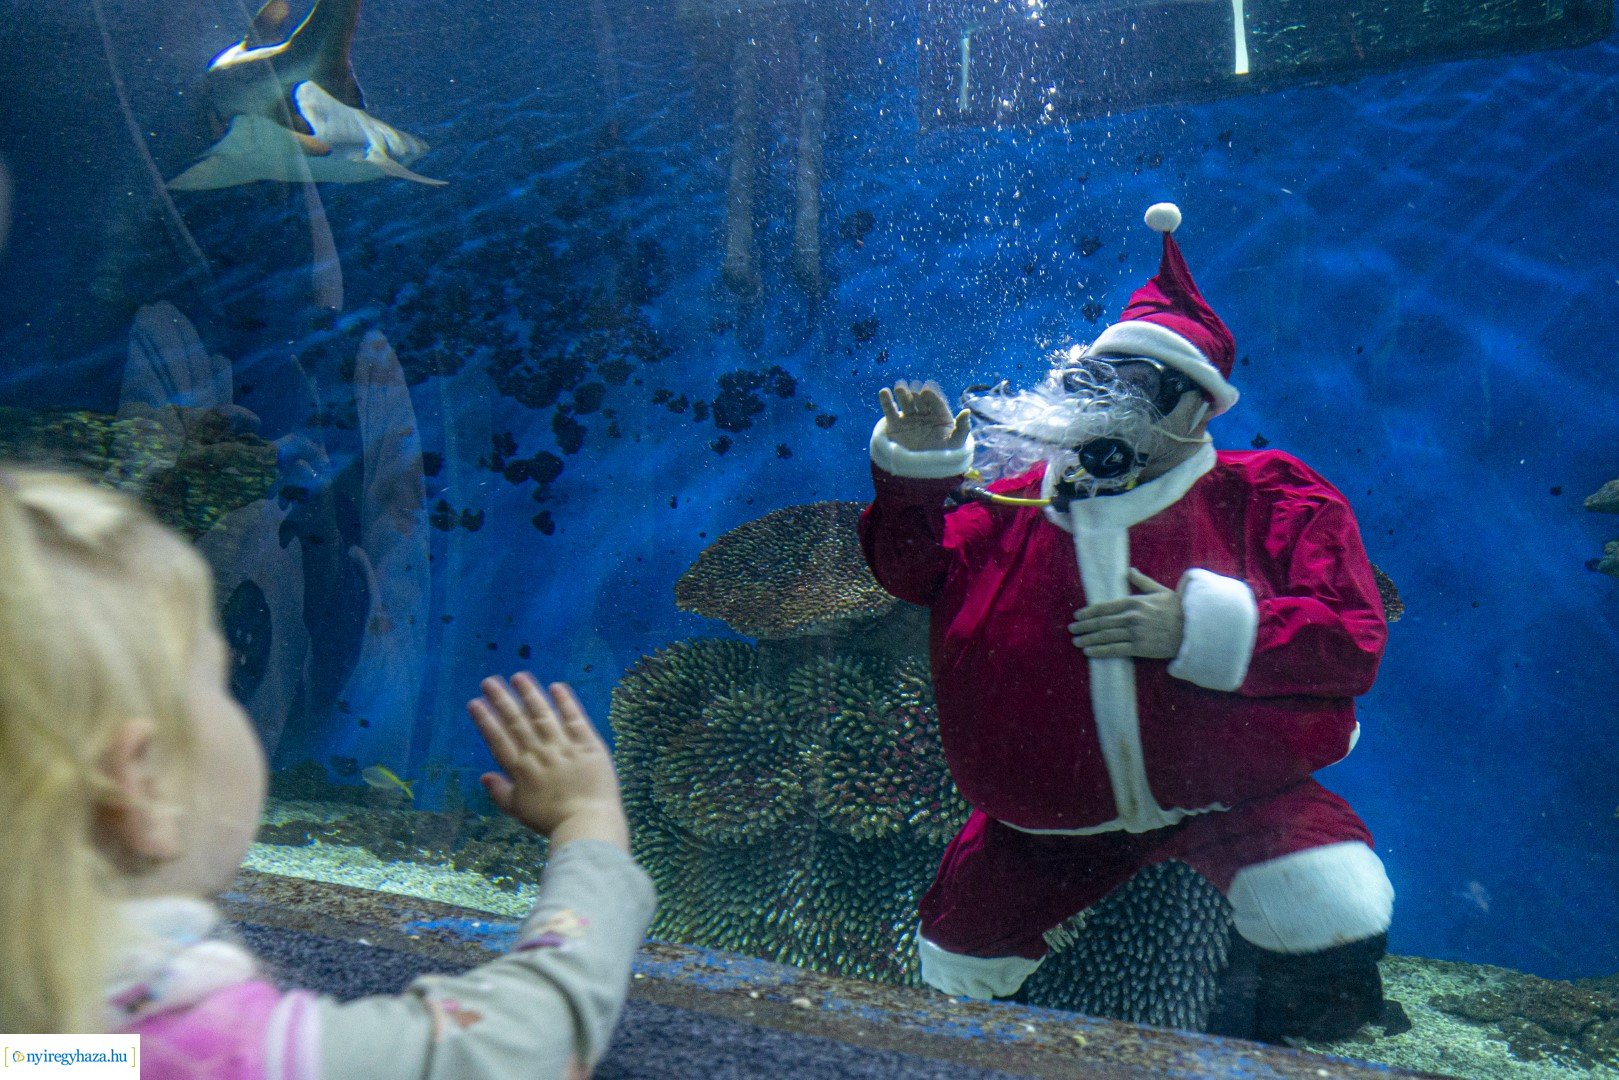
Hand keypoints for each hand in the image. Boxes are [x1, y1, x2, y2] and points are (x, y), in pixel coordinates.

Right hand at [468, 675, 629, 851]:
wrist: (587, 823)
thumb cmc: (551, 821)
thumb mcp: (519, 811)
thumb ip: (500, 792)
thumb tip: (483, 775)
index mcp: (521, 770)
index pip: (498, 740)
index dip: (485, 720)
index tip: (475, 703)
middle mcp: (539, 753)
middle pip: (517, 722)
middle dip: (502, 700)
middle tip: (489, 681)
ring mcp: (564, 746)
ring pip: (543, 714)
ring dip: (530, 694)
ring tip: (519, 676)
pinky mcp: (588, 744)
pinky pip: (575, 718)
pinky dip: (565, 702)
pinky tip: (556, 686)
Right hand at [878, 380, 970, 451]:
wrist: (922, 473)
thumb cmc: (943, 457)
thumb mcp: (956, 443)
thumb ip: (962, 428)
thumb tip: (967, 411)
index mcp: (939, 416)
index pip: (935, 402)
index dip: (931, 396)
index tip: (927, 391)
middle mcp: (924, 414)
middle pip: (919, 400)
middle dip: (916, 393)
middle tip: (913, 389)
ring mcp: (909, 418)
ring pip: (905, 403)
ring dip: (902, 393)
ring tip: (899, 387)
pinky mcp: (895, 425)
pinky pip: (890, 411)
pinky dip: (886, 401)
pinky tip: (883, 391)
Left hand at [1069, 569, 1183, 659]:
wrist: (1193, 629)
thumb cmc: (1177, 609)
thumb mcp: (1160, 591)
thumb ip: (1142, 581)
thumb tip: (1129, 570)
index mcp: (1134, 602)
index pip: (1105, 606)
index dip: (1089, 612)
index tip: (1078, 615)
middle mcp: (1132, 617)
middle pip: (1102, 622)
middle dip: (1084, 626)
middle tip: (1072, 629)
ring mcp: (1135, 633)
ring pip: (1105, 636)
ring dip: (1088, 639)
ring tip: (1076, 641)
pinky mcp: (1140, 648)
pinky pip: (1115, 650)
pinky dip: (1100, 651)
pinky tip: (1088, 652)